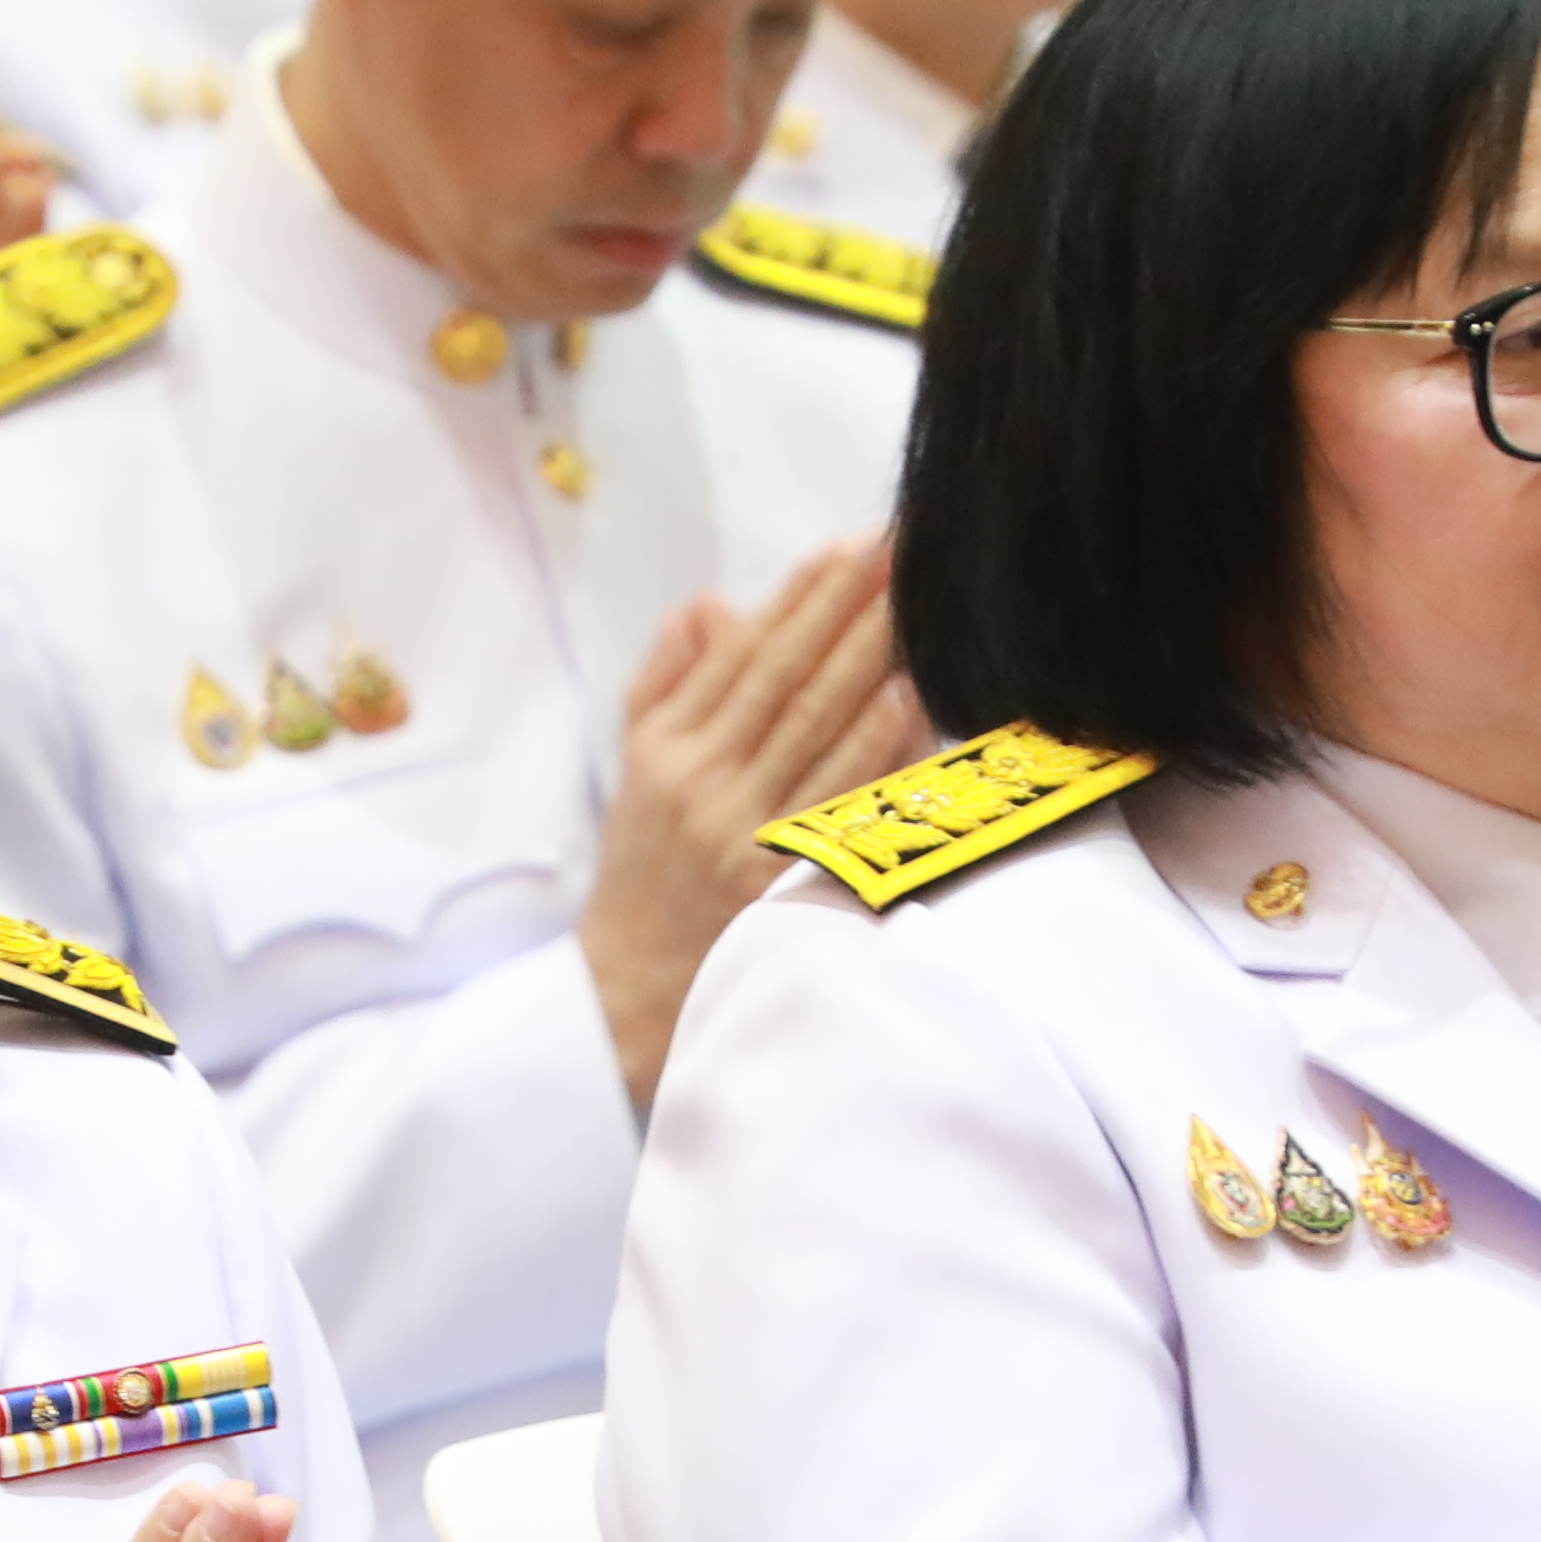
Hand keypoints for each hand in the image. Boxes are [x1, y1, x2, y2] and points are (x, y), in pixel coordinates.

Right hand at [579, 532, 921, 1108]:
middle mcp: (703, 786)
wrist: (629, 992)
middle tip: (895, 549)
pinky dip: (871, 745)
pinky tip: (905, 697)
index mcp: (667, 751)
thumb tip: (704, 608)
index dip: (796, 599)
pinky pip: (835, 800)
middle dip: (842, 607)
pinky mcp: (779, 882)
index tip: (844, 548)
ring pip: (815, 729)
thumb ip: (667, 687)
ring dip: (867, 660)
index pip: (740, 657)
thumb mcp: (634, 773)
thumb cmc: (642, 877)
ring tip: (911, 602)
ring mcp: (743, 834)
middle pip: (784, 680)